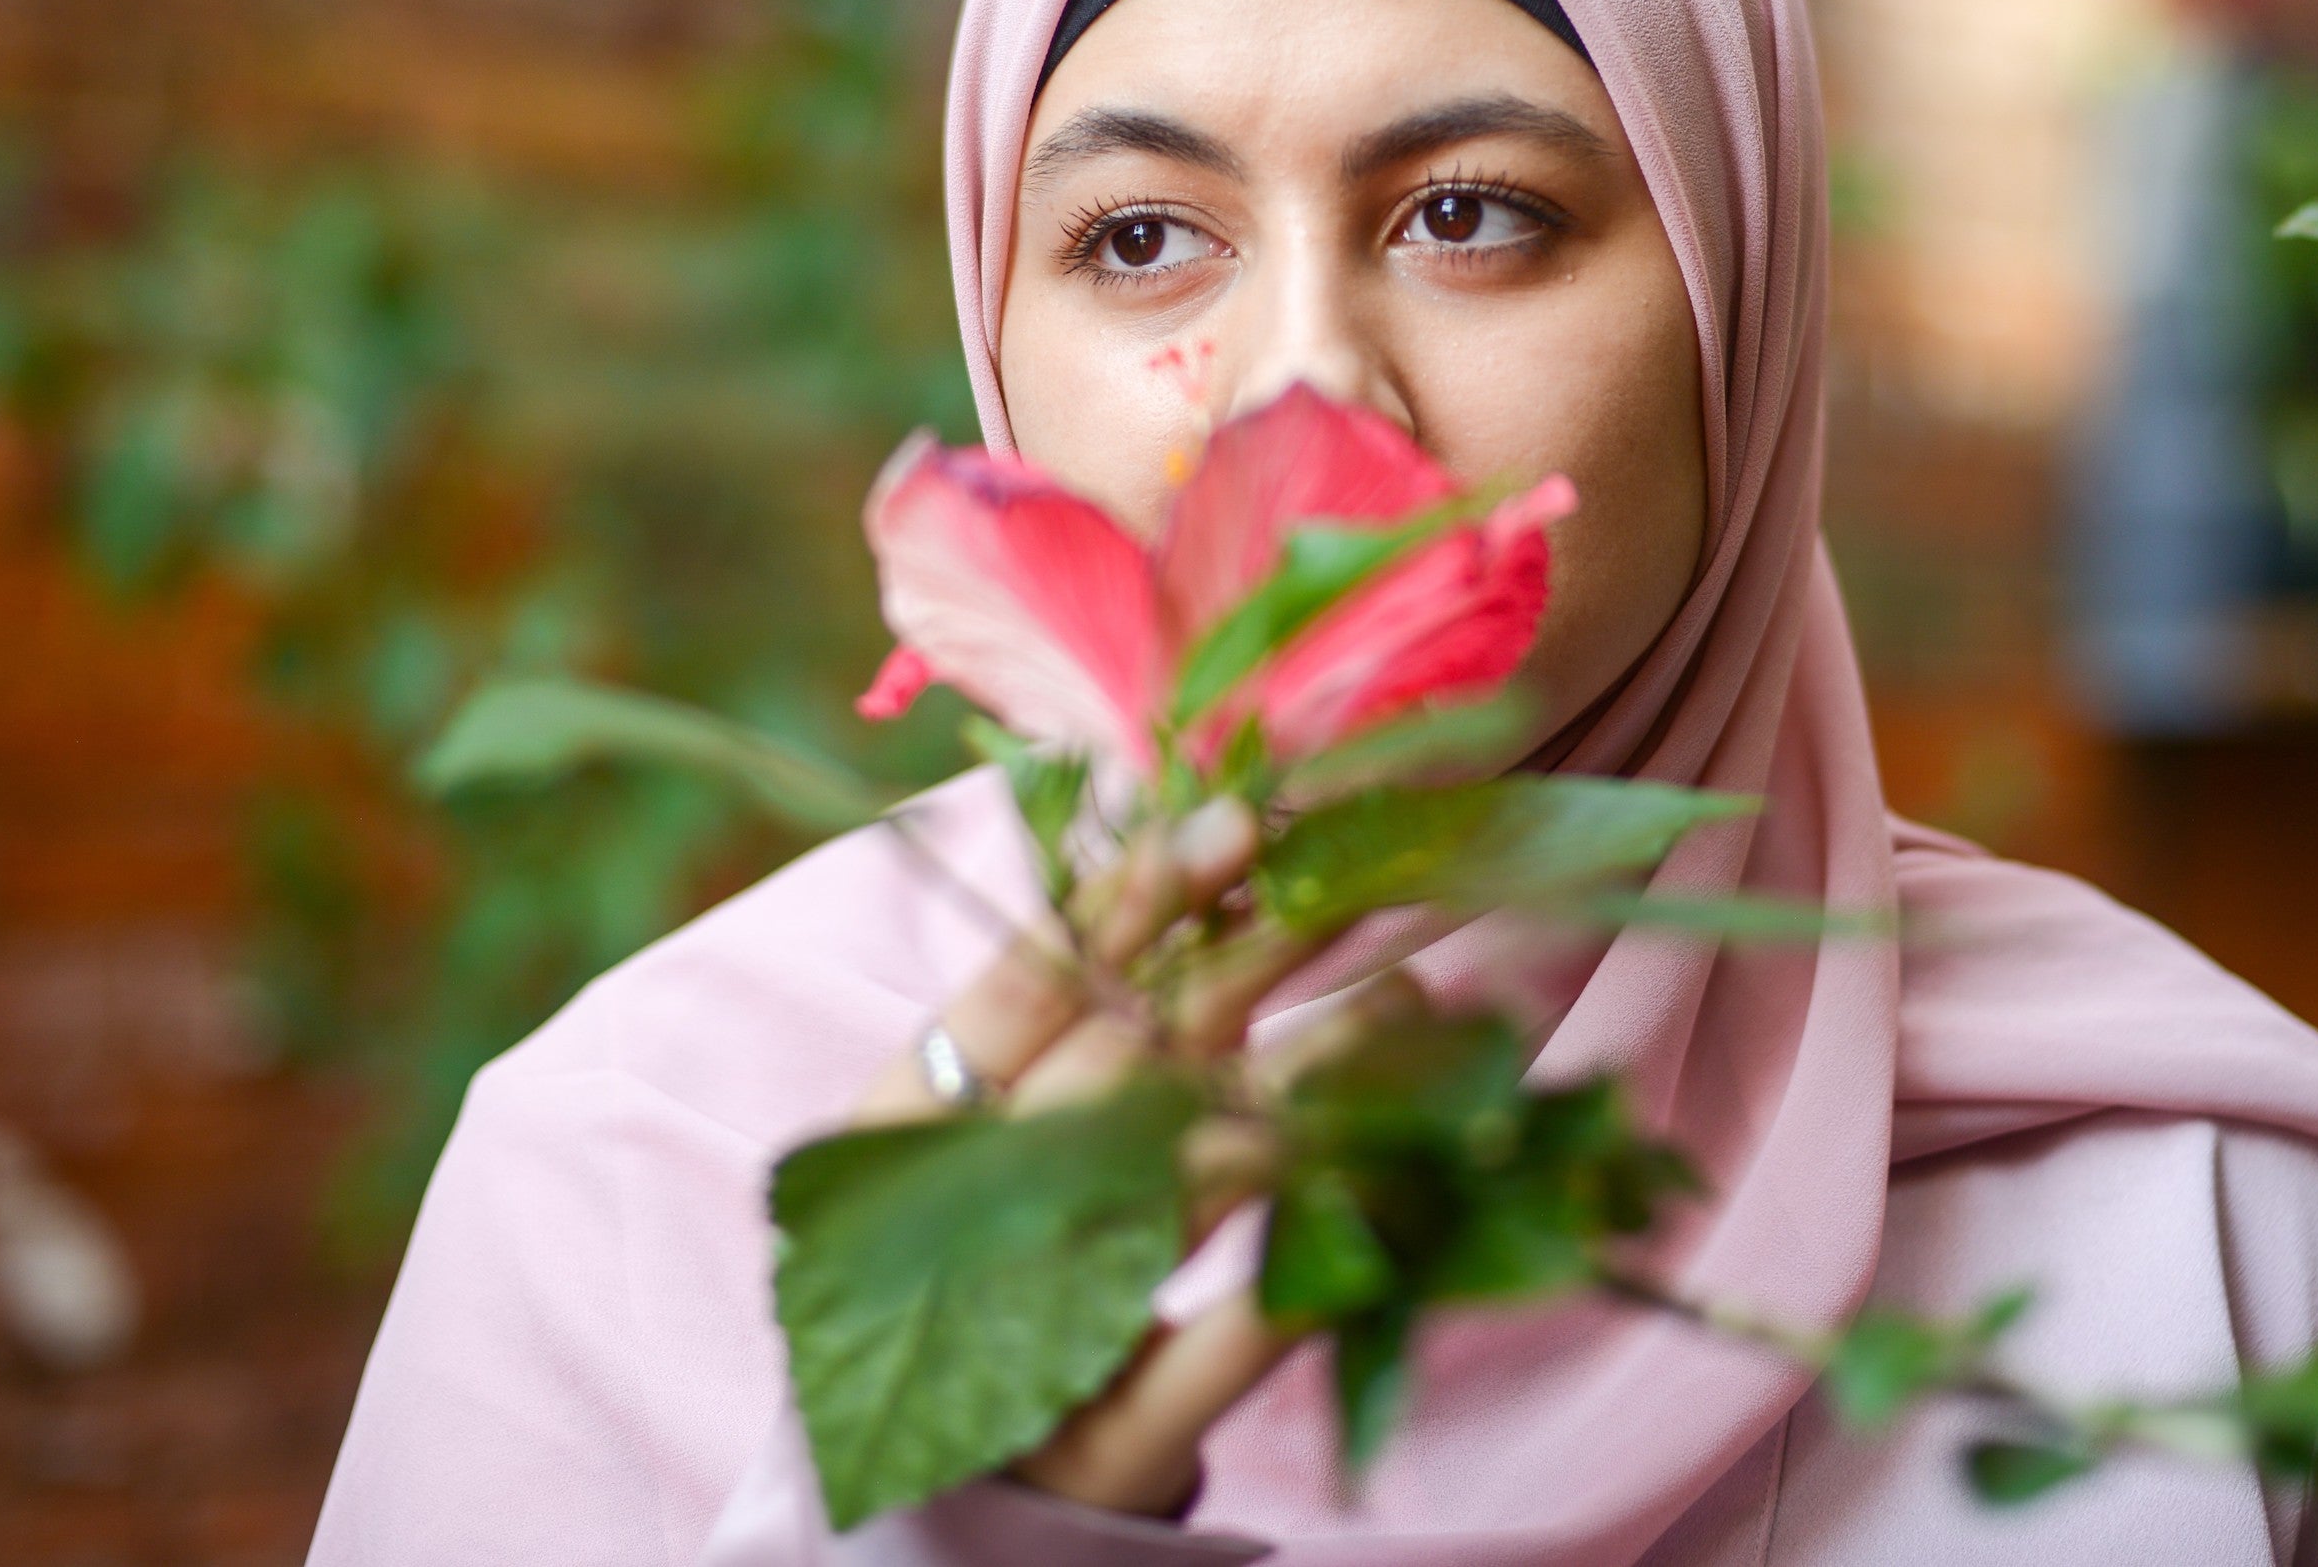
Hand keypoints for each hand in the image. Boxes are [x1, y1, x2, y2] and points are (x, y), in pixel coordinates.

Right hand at [848, 800, 1321, 1519]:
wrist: (932, 1497)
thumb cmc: (972, 1273)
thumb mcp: (985, 1138)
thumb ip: (1074, 1014)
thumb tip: (1212, 848)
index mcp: (908, 1139)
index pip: (1019, 993)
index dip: (1124, 906)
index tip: (1228, 821)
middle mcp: (964, 1225)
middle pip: (1124, 1061)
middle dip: (1244, 959)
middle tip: (1347, 869)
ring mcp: (1029, 1338)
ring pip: (1183, 1186)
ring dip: (1300, 1087)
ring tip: (1409, 996)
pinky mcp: (1109, 1451)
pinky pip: (1207, 1363)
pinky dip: (1283, 1297)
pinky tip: (1376, 1220)